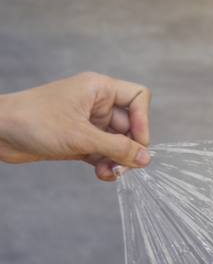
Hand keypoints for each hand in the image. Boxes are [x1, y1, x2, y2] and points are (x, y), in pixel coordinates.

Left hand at [0, 72, 151, 181]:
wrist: (0, 132)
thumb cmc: (35, 122)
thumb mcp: (82, 137)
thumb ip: (118, 148)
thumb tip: (146, 158)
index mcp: (98, 89)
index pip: (138, 98)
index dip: (143, 121)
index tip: (137, 143)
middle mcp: (96, 104)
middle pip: (130, 126)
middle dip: (129, 149)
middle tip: (123, 166)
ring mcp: (88, 123)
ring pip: (118, 143)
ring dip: (118, 161)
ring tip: (109, 173)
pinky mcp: (80, 140)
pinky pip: (104, 153)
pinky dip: (106, 165)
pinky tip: (100, 174)